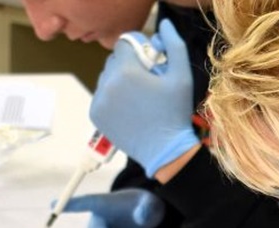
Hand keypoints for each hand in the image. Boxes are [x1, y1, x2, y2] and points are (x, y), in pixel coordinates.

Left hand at [90, 19, 198, 177]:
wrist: (164, 150)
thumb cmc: (175, 112)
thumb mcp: (182, 76)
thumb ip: (174, 46)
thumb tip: (165, 26)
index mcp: (128, 71)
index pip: (125, 44)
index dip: (139, 49)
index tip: (151, 61)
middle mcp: (108, 83)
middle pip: (114, 60)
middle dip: (129, 65)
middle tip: (147, 81)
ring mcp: (99, 100)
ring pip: (106, 77)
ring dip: (119, 80)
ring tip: (138, 96)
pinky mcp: (95, 113)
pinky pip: (101, 94)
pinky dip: (112, 97)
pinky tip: (129, 107)